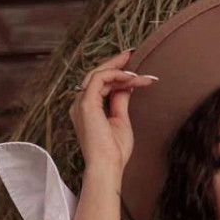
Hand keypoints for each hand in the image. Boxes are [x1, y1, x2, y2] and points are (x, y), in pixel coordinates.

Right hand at [67, 48, 157, 173]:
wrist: (107, 166)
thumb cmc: (114, 151)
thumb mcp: (121, 120)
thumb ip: (120, 101)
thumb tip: (127, 85)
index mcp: (87, 109)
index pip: (101, 84)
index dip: (117, 74)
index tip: (133, 67)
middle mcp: (80, 104)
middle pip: (97, 75)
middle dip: (116, 64)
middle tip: (133, 53)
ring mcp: (81, 103)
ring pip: (98, 74)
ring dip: (120, 71)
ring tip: (139, 73)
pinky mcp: (86, 103)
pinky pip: (99, 78)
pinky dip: (115, 75)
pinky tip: (131, 77)